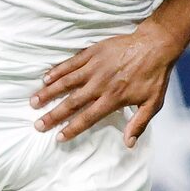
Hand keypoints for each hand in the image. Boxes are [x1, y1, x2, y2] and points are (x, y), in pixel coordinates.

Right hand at [34, 25, 184, 144]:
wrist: (155, 46)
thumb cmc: (155, 77)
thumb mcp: (153, 103)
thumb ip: (139, 124)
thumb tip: (129, 144)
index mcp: (113, 99)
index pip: (88, 117)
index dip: (72, 128)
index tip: (58, 137)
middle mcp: (100, 85)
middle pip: (72, 102)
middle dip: (53, 115)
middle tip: (38, 124)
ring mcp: (94, 67)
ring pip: (66, 82)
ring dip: (49, 92)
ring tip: (34, 102)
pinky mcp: (93, 53)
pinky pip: (71, 63)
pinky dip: (57, 71)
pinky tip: (46, 78)